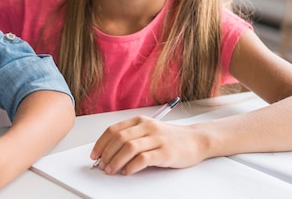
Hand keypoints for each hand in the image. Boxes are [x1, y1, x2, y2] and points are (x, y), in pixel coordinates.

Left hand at [90, 116, 204, 174]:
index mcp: (140, 121)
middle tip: (101, 165)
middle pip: (119, 138)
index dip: (101, 143)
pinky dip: (131, 166)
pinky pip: (143, 159)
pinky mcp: (165, 152)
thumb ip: (131, 137)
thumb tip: (109, 152)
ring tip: (111, 170)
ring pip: (129, 148)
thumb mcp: (149, 131)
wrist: (196, 140)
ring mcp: (157, 139)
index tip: (95, 154)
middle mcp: (147, 127)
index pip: (113, 130)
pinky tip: (126, 172)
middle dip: (106, 153)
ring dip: (116, 161)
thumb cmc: (170, 138)